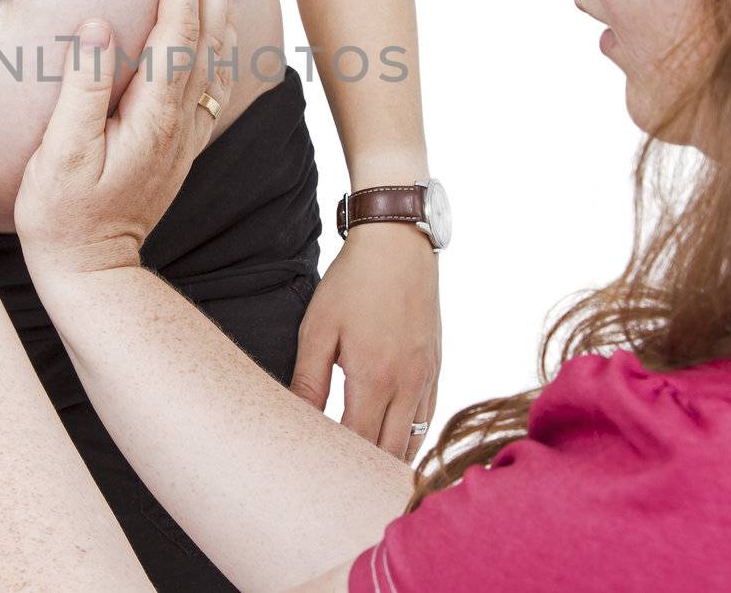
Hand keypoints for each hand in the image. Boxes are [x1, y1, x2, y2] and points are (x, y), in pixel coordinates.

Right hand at [15, 0, 236, 278]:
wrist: (93, 272)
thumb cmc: (62, 215)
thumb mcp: (58, 154)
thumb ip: (80, 89)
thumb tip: (98, 25)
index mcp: (150, 116)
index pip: (176, 33)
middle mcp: (179, 122)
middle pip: (205, 38)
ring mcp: (185, 136)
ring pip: (217, 59)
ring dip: (220, 9)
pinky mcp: (181, 147)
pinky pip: (213, 85)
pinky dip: (221, 48)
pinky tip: (219, 33)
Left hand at [290, 223, 440, 461]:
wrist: (398, 245)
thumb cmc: (353, 283)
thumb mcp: (318, 329)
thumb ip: (307, 379)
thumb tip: (295, 419)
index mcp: (375, 377)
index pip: (358, 442)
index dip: (338, 464)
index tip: (316, 475)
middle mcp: (408, 383)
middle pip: (390, 452)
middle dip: (365, 472)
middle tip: (337, 484)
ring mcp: (427, 376)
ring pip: (414, 439)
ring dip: (390, 459)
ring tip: (363, 473)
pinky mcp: (436, 366)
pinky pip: (428, 417)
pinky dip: (411, 436)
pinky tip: (392, 440)